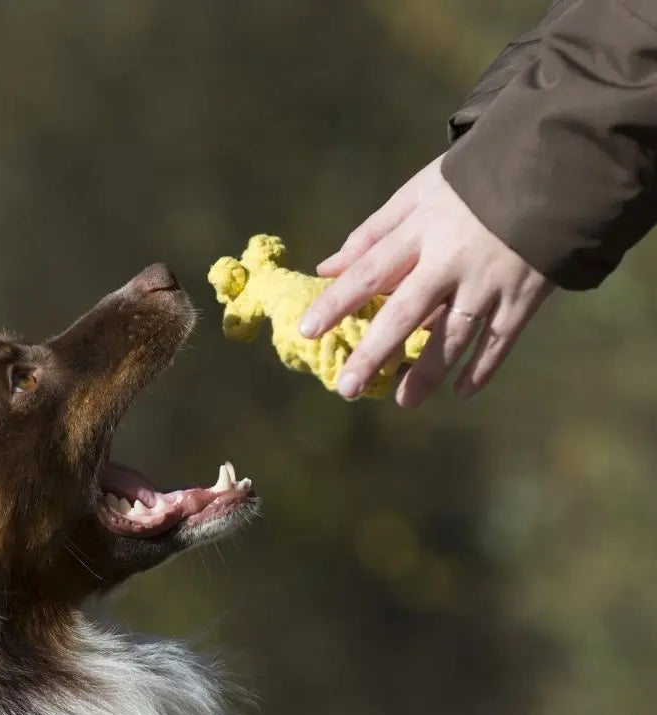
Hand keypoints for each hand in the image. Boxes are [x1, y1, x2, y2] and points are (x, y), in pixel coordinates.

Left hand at [299, 155, 553, 405]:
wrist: (559, 163)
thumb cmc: (475, 180)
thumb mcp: (420, 192)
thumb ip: (373, 233)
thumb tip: (326, 268)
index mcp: (421, 231)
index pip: (368, 271)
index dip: (336, 302)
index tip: (306, 331)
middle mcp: (452, 260)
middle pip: (404, 314)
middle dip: (374, 354)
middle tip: (347, 389)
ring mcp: (490, 281)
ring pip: (452, 337)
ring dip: (427, 373)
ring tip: (403, 401)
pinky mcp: (524, 295)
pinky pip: (501, 340)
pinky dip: (483, 368)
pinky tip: (461, 393)